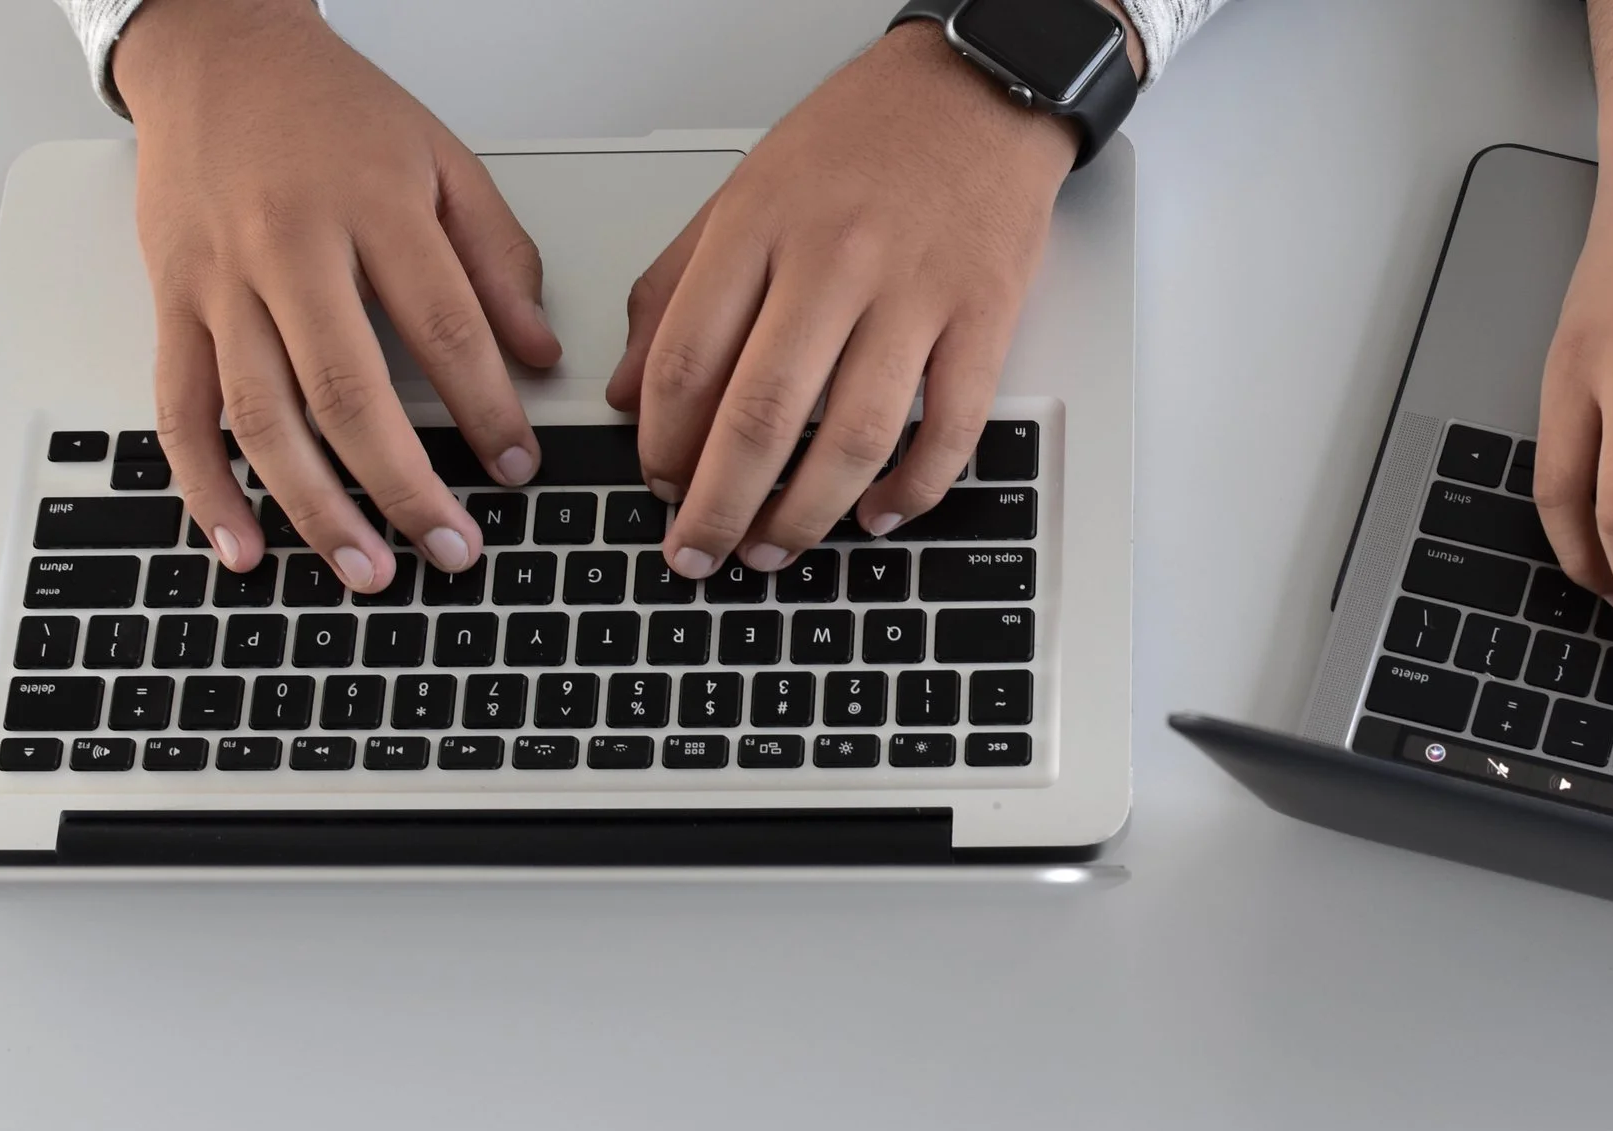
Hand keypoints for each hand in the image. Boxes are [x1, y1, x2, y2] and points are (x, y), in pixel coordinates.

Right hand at [117, 0, 559, 586]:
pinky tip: (242, 544)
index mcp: (371, 208)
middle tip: (452, 548)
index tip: (520, 467)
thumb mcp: (443, 162)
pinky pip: (180, 412)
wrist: (219, 55)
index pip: (443, 328)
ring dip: (315, 507)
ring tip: (368, 570)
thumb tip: (540, 354)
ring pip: (262, 416)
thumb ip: (498, 260)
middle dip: (405, 485)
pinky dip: (205, 489)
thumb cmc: (335, 110)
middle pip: (350, 390)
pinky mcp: (171, 306)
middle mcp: (288, 250)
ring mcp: (220, 284)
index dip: (488, 409)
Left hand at [609, 19, 1116, 577]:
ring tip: (775, 550)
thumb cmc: (859, 141)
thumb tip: (627, 395)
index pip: (689, 360)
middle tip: (699, 555)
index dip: (664, 444)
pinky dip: (911, 490)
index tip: (658, 487)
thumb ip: (675, 289)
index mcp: (760, 228)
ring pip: (852, 437)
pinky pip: (949, 428)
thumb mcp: (741, 193)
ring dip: (806, 515)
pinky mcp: (985, 318)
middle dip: (719, 507)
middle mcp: (835, 262)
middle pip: (761, 416)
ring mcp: (916, 295)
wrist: (976, 94)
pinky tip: (876, 515)